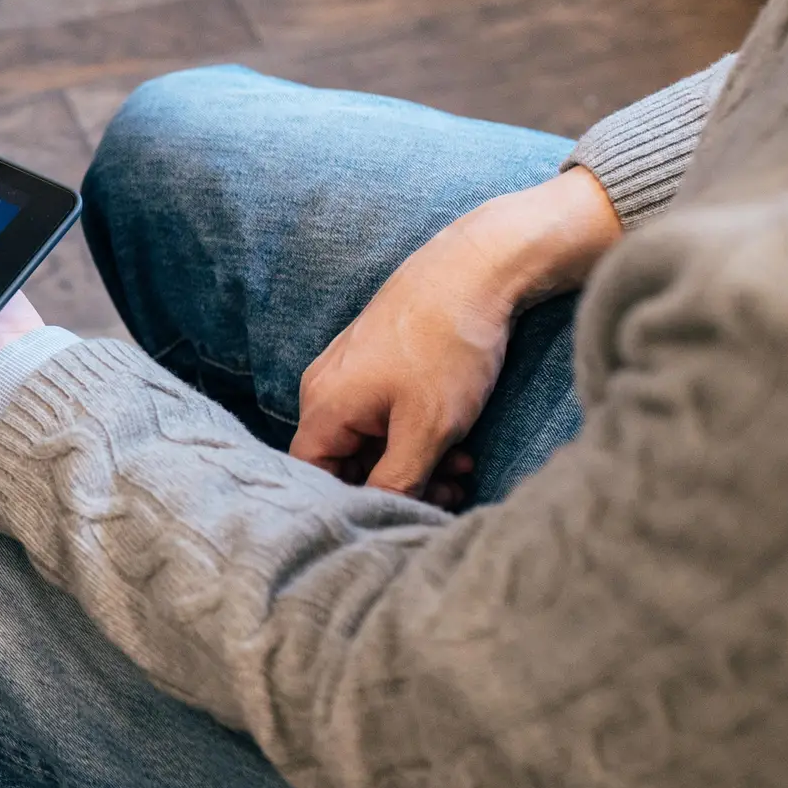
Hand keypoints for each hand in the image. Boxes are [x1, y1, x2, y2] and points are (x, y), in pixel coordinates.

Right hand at [291, 168, 620, 504]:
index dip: (352, 503)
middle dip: (396, 484)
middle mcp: (325, 389)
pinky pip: (384, 414)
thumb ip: (398, 481)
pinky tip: (457, 441)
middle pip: (345, 460)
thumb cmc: (446, 347)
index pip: (314, 475)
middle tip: (448, 494)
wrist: (473, 271)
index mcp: (324, 406)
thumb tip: (383, 514)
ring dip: (413, 461)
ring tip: (462, 469)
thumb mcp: (428, 428)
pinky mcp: (376, 361)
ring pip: (371, 439)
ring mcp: (349, 372)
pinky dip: (415, 433)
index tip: (400, 516)